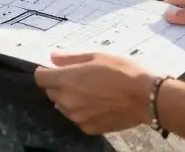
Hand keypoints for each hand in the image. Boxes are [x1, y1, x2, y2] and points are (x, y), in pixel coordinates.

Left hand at [35, 52, 155, 134]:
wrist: (144, 97)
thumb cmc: (121, 71)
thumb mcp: (96, 56)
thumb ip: (70, 58)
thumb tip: (52, 58)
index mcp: (67, 79)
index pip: (40, 77)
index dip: (45, 71)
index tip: (55, 68)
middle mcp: (67, 100)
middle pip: (51, 91)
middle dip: (59, 83)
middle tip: (79, 77)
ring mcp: (77, 116)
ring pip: (62, 105)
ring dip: (68, 97)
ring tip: (90, 90)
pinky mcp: (87, 128)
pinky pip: (76, 117)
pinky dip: (81, 110)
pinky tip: (97, 103)